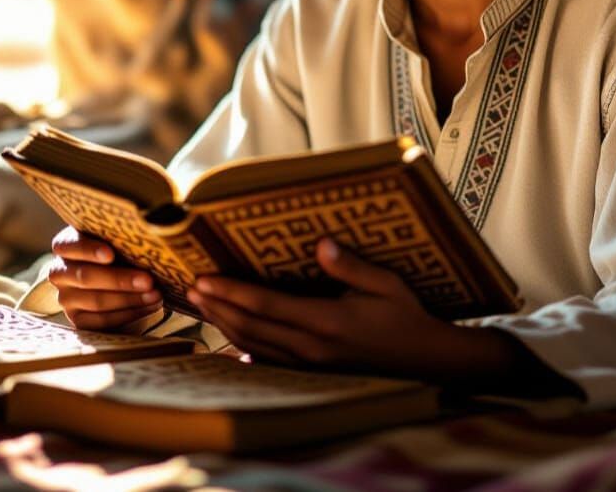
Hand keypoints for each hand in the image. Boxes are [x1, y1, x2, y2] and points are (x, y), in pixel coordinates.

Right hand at [48, 226, 162, 330]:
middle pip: (86, 277)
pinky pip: (102, 321)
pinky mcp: (77, 319)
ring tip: (155, 294)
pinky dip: (129, 314)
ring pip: (96, 301)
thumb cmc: (117, 250)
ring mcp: (66, 298)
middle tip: (148, 280)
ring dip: (130, 298)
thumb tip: (146, 242)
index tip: (111, 255)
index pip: (69, 245)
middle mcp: (60, 272)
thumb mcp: (114, 240)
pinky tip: (149, 306)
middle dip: (120, 279)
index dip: (89, 250)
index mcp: (65, 245)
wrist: (114, 278)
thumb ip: (120, 239)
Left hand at [186, 237, 455, 374]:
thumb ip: (351, 266)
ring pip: (254, 345)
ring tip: (201, 304)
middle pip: (251, 327)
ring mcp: (310, 363)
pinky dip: (243, 345)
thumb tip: (321, 244)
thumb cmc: (406, 316)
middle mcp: (312, 346)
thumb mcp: (386, 284)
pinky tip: (231, 334)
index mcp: (326, 322)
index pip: (267, 305)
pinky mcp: (313, 370)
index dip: (232, 292)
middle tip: (190, 288)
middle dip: (217, 307)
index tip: (205, 279)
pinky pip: (268, 358)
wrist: (425, 360)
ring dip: (224, 324)